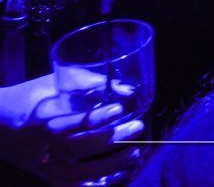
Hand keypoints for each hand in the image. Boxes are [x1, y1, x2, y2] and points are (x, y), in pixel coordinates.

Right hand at [0, 72, 143, 185]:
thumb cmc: (29, 98)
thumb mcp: (52, 84)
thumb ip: (88, 85)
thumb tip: (128, 90)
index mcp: (35, 123)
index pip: (65, 125)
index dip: (94, 119)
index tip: (119, 109)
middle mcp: (37, 149)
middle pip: (75, 149)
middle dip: (109, 140)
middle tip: (136, 127)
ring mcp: (42, 167)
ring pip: (76, 175)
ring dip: (109, 166)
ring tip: (135, 152)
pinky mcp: (48, 177)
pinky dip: (100, 184)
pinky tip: (123, 173)